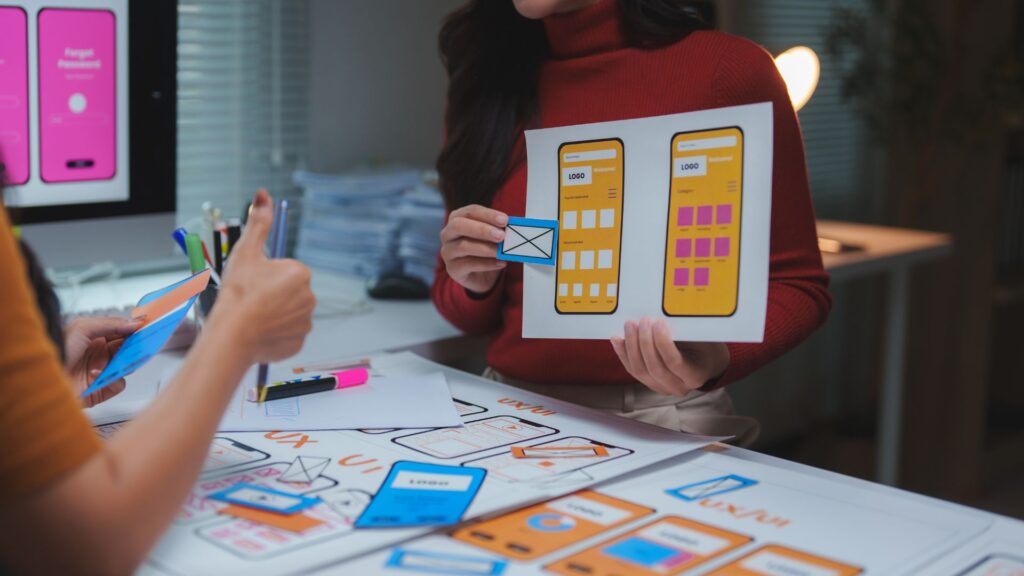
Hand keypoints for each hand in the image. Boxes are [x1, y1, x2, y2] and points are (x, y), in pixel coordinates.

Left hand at [64, 316, 142, 407]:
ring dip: (128, 362)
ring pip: (127, 365)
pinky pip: (120, 383)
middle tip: (144, 341)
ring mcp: (101, 371)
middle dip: (137, 345)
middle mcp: (97, 354)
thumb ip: (111, 323)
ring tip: (123, 358)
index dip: (133, 329)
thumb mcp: (82, 328)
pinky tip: (98, 375)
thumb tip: (133, 323)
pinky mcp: (102, 389)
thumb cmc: (55, 352)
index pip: (120, 331)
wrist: (42, 380)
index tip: (146, 326)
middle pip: (127, 348)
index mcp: (93, 338)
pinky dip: (113, 380)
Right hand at [214, 189, 314, 363]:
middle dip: (272, 294)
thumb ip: (258, 223)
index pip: (285, 270)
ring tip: (254, 316)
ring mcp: (305, 321)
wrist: (232, 334)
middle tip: (251, 300)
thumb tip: (263, 196)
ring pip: (287, 313)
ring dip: (274, 314)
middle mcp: (309, 297)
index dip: (265, 276)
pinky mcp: (299, 342)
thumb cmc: (238, 293)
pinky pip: (287, 333)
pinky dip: (275, 333)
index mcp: (300, 273)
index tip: (252, 283)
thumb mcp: (246, 251)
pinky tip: (260, 331)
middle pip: (288, 291)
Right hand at [440, 204, 508, 294]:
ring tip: (501, 251)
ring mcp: (448, 252)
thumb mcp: (492, 236)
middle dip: (482, 229)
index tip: (504, 220)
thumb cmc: (486, 249)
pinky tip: (500, 263)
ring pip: (463, 246)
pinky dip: (487, 264)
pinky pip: (468, 265)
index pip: (470, 211)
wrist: (482, 275)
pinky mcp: (453, 269)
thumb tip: (512, 227)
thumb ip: (499, 229)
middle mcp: (448, 234)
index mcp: (457, 218)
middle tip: (501, 235)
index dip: (487, 214)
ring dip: (485, 248)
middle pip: (459, 225)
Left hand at [610, 318, 729, 396]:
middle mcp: (678, 387)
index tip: (659, 323)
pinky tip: (617, 339)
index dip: (663, 342)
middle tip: (643, 320)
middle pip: (654, 367)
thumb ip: (686, 332)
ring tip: (631, 325)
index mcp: (695, 376)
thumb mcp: (703, 339)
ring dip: (632, 345)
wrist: (706, 362)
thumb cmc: (706, 346)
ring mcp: (661, 387)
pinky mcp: (648, 383)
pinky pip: (632, 370)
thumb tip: (662, 317)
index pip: (674, 362)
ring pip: (640, 370)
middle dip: (645, 342)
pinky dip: (623, 353)